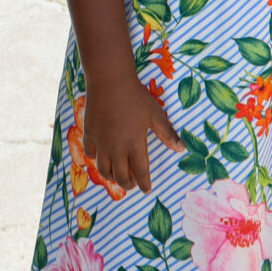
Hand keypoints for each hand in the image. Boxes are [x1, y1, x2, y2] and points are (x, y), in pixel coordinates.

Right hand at [84, 74, 177, 193]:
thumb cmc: (136, 97)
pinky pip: (90, 153)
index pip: (141, 173)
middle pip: (121, 176)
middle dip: (128, 184)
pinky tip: (101, 156)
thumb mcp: (156, 114)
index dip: (145, 184)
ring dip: (111, 176)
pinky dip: (95, 158)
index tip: (147, 190)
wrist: (110, 80)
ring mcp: (101, 142)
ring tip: (116, 175)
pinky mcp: (90, 134)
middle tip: (132, 184)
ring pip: (103, 169)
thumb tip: (181, 148)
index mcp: (135, 144)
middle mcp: (117, 148)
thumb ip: (167, 133)